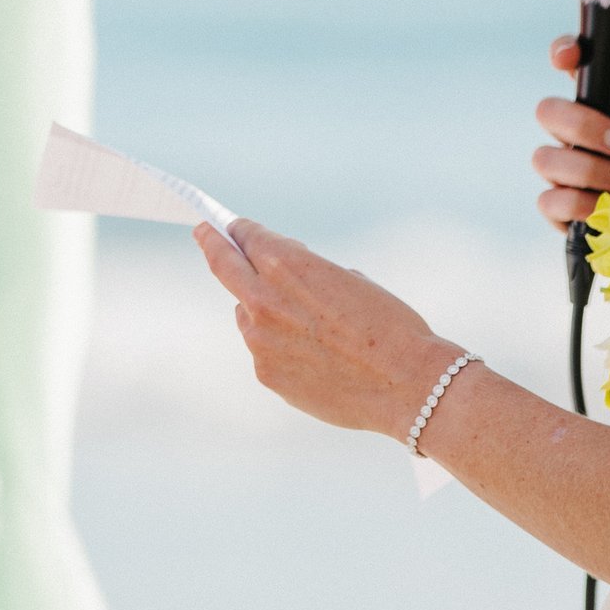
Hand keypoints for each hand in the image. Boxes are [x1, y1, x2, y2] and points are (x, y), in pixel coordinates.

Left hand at [193, 218, 461, 438]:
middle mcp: (262, 298)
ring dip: (261, 309)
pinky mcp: (265, 373)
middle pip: (222, 266)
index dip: (237, 229)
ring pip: (246, 314)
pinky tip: (314, 356)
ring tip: (304, 324)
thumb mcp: (348, 280)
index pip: (246, 235)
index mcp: (287, 263)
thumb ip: (306, 275)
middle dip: (212, 245)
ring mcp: (259, 340)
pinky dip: (279, 346)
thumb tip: (281, 280)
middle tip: (203, 234)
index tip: (224, 226)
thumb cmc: (389, 325)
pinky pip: (263, 349)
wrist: (405, 383)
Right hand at [532, 34, 609, 229]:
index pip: (569, 60)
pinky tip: (606, 207)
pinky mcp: (556, 206)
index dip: (563, 52)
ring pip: (543, 158)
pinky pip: (548, 201)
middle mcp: (569, 129)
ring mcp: (558, 168)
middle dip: (583, 126)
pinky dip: (579, 204)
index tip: (568, 59)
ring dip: (587, 170)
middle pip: (547, 111)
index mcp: (598, 99)